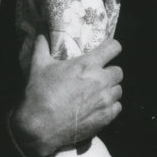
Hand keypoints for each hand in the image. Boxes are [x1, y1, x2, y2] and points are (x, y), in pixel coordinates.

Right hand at [11, 33, 122, 156]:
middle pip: (118, 70)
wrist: (39, 127)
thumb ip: (42, 44)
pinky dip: (110, 106)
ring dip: (110, 89)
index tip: (107, 50)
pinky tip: (98, 107)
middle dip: (109, 71)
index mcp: (87, 65)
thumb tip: (40, 29)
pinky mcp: (105, 117)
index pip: (114, 47)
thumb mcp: (37, 65)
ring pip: (119, 89)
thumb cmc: (38, 94)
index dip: (112, 47)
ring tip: (98, 93)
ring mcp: (104, 100)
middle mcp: (100, 80)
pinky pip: (117, 107)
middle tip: (98, 76)